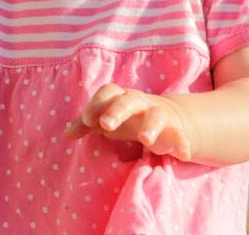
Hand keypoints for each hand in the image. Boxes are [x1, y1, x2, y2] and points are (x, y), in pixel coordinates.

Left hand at [64, 83, 192, 160]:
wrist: (166, 116)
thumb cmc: (127, 118)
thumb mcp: (107, 119)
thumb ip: (87, 125)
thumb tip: (66, 134)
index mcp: (120, 98)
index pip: (108, 92)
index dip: (97, 104)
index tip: (87, 120)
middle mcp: (139, 102)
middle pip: (128, 100)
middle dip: (117, 111)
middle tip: (105, 125)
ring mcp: (158, 114)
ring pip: (156, 115)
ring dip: (151, 126)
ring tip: (146, 141)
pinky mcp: (174, 129)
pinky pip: (180, 135)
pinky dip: (182, 143)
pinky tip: (183, 155)